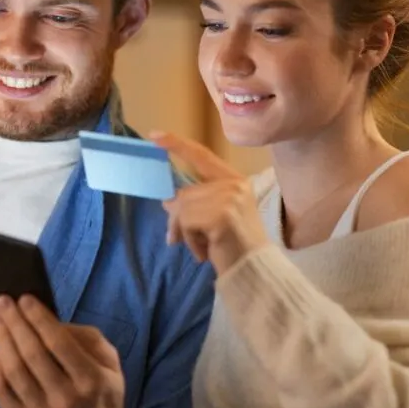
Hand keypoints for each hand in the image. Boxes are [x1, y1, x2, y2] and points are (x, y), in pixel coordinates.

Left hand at [0, 295, 132, 407]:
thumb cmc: (103, 393)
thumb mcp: (110, 362)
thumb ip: (86, 338)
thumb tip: (50, 321)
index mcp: (90, 380)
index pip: (58, 343)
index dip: (38, 318)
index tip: (24, 299)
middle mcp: (65, 399)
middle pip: (32, 353)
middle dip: (15, 322)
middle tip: (3, 301)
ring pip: (14, 371)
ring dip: (2, 339)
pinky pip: (1, 392)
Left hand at [148, 131, 269, 275]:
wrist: (253, 271)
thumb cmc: (234, 247)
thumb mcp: (212, 220)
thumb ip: (194, 204)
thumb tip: (167, 202)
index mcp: (234, 180)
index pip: (202, 155)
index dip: (177, 145)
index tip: (154, 136)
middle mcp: (234, 184)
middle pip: (185, 193)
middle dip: (177, 219)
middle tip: (179, 239)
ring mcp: (230, 197)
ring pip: (183, 207)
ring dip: (184, 232)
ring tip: (202, 247)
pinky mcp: (222, 214)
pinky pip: (187, 222)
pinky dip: (190, 240)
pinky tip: (205, 252)